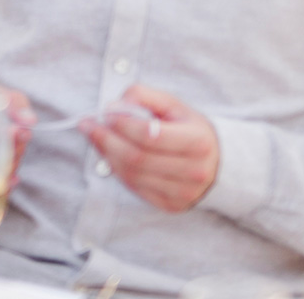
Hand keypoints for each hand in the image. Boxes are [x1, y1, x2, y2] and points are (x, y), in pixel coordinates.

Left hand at [80, 84, 219, 211]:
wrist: (216, 163)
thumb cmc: (187, 128)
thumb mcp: (172, 104)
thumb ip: (143, 96)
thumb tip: (115, 106)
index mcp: (198, 142)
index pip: (152, 136)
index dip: (124, 124)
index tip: (105, 112)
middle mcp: (194, 171)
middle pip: (138, 158)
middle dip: (107, 139)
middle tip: (87, 124)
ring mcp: (183, 193)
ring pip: (133, 176)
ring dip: (107, 154)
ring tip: (94, 136)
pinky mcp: (172, 205)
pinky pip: (135, 188)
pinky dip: (117, 170)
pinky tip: (108, 154)